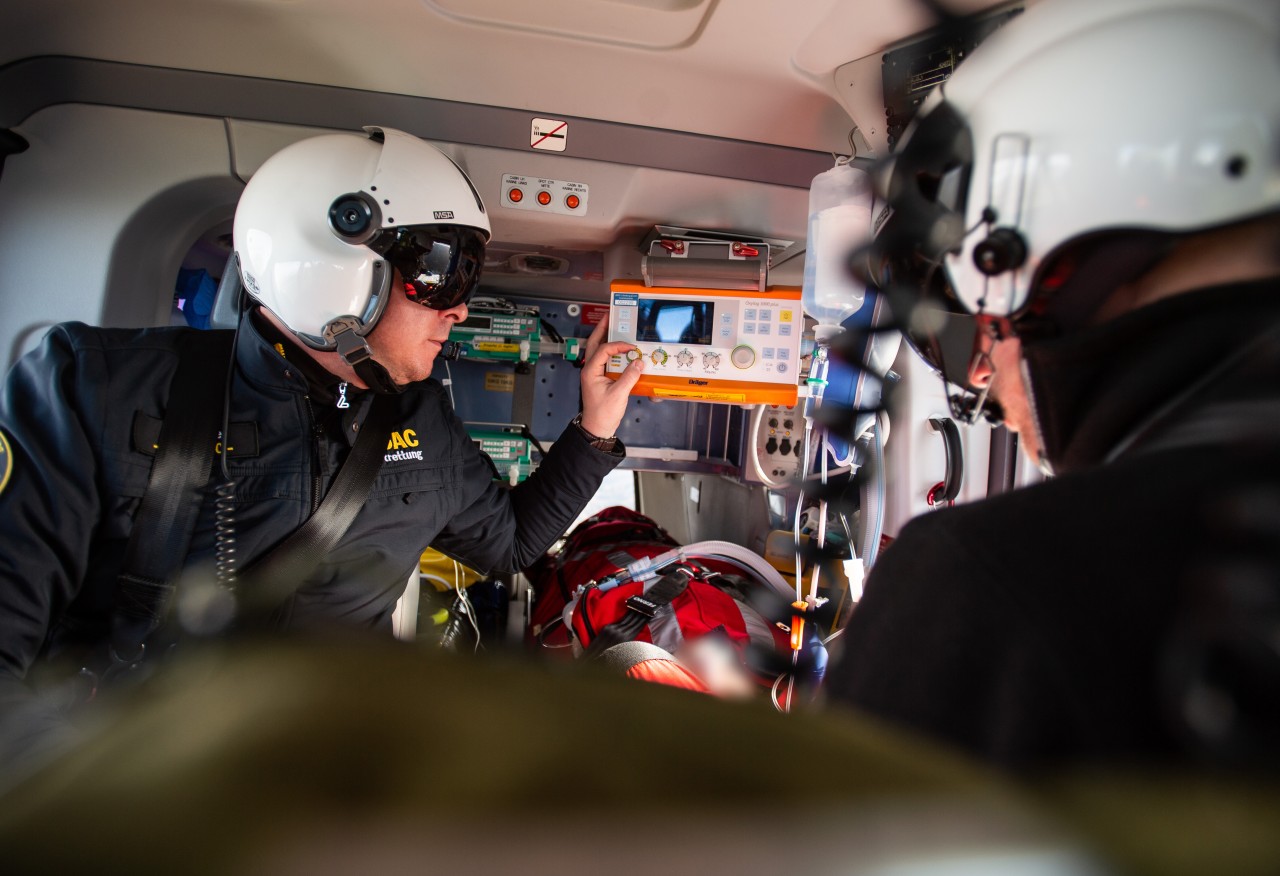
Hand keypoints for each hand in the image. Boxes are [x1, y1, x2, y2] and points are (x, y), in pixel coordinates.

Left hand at [578, 315, 642, 437]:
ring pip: (598, 350)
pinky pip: (605, 360)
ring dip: (606, 338)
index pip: (604, 350)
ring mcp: (595, 373)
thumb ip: (630, 377)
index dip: (618, 346)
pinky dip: (612, 352)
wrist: (597, 428)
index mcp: (591, 371)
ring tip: (614, 327)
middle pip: (594, 344)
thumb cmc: (603, 414)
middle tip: (610, 316)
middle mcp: (590, 370)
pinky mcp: (601, 378)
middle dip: (602, 329)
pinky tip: (621, 349)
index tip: (631, 347)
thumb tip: (639, 362)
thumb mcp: (618, 395)